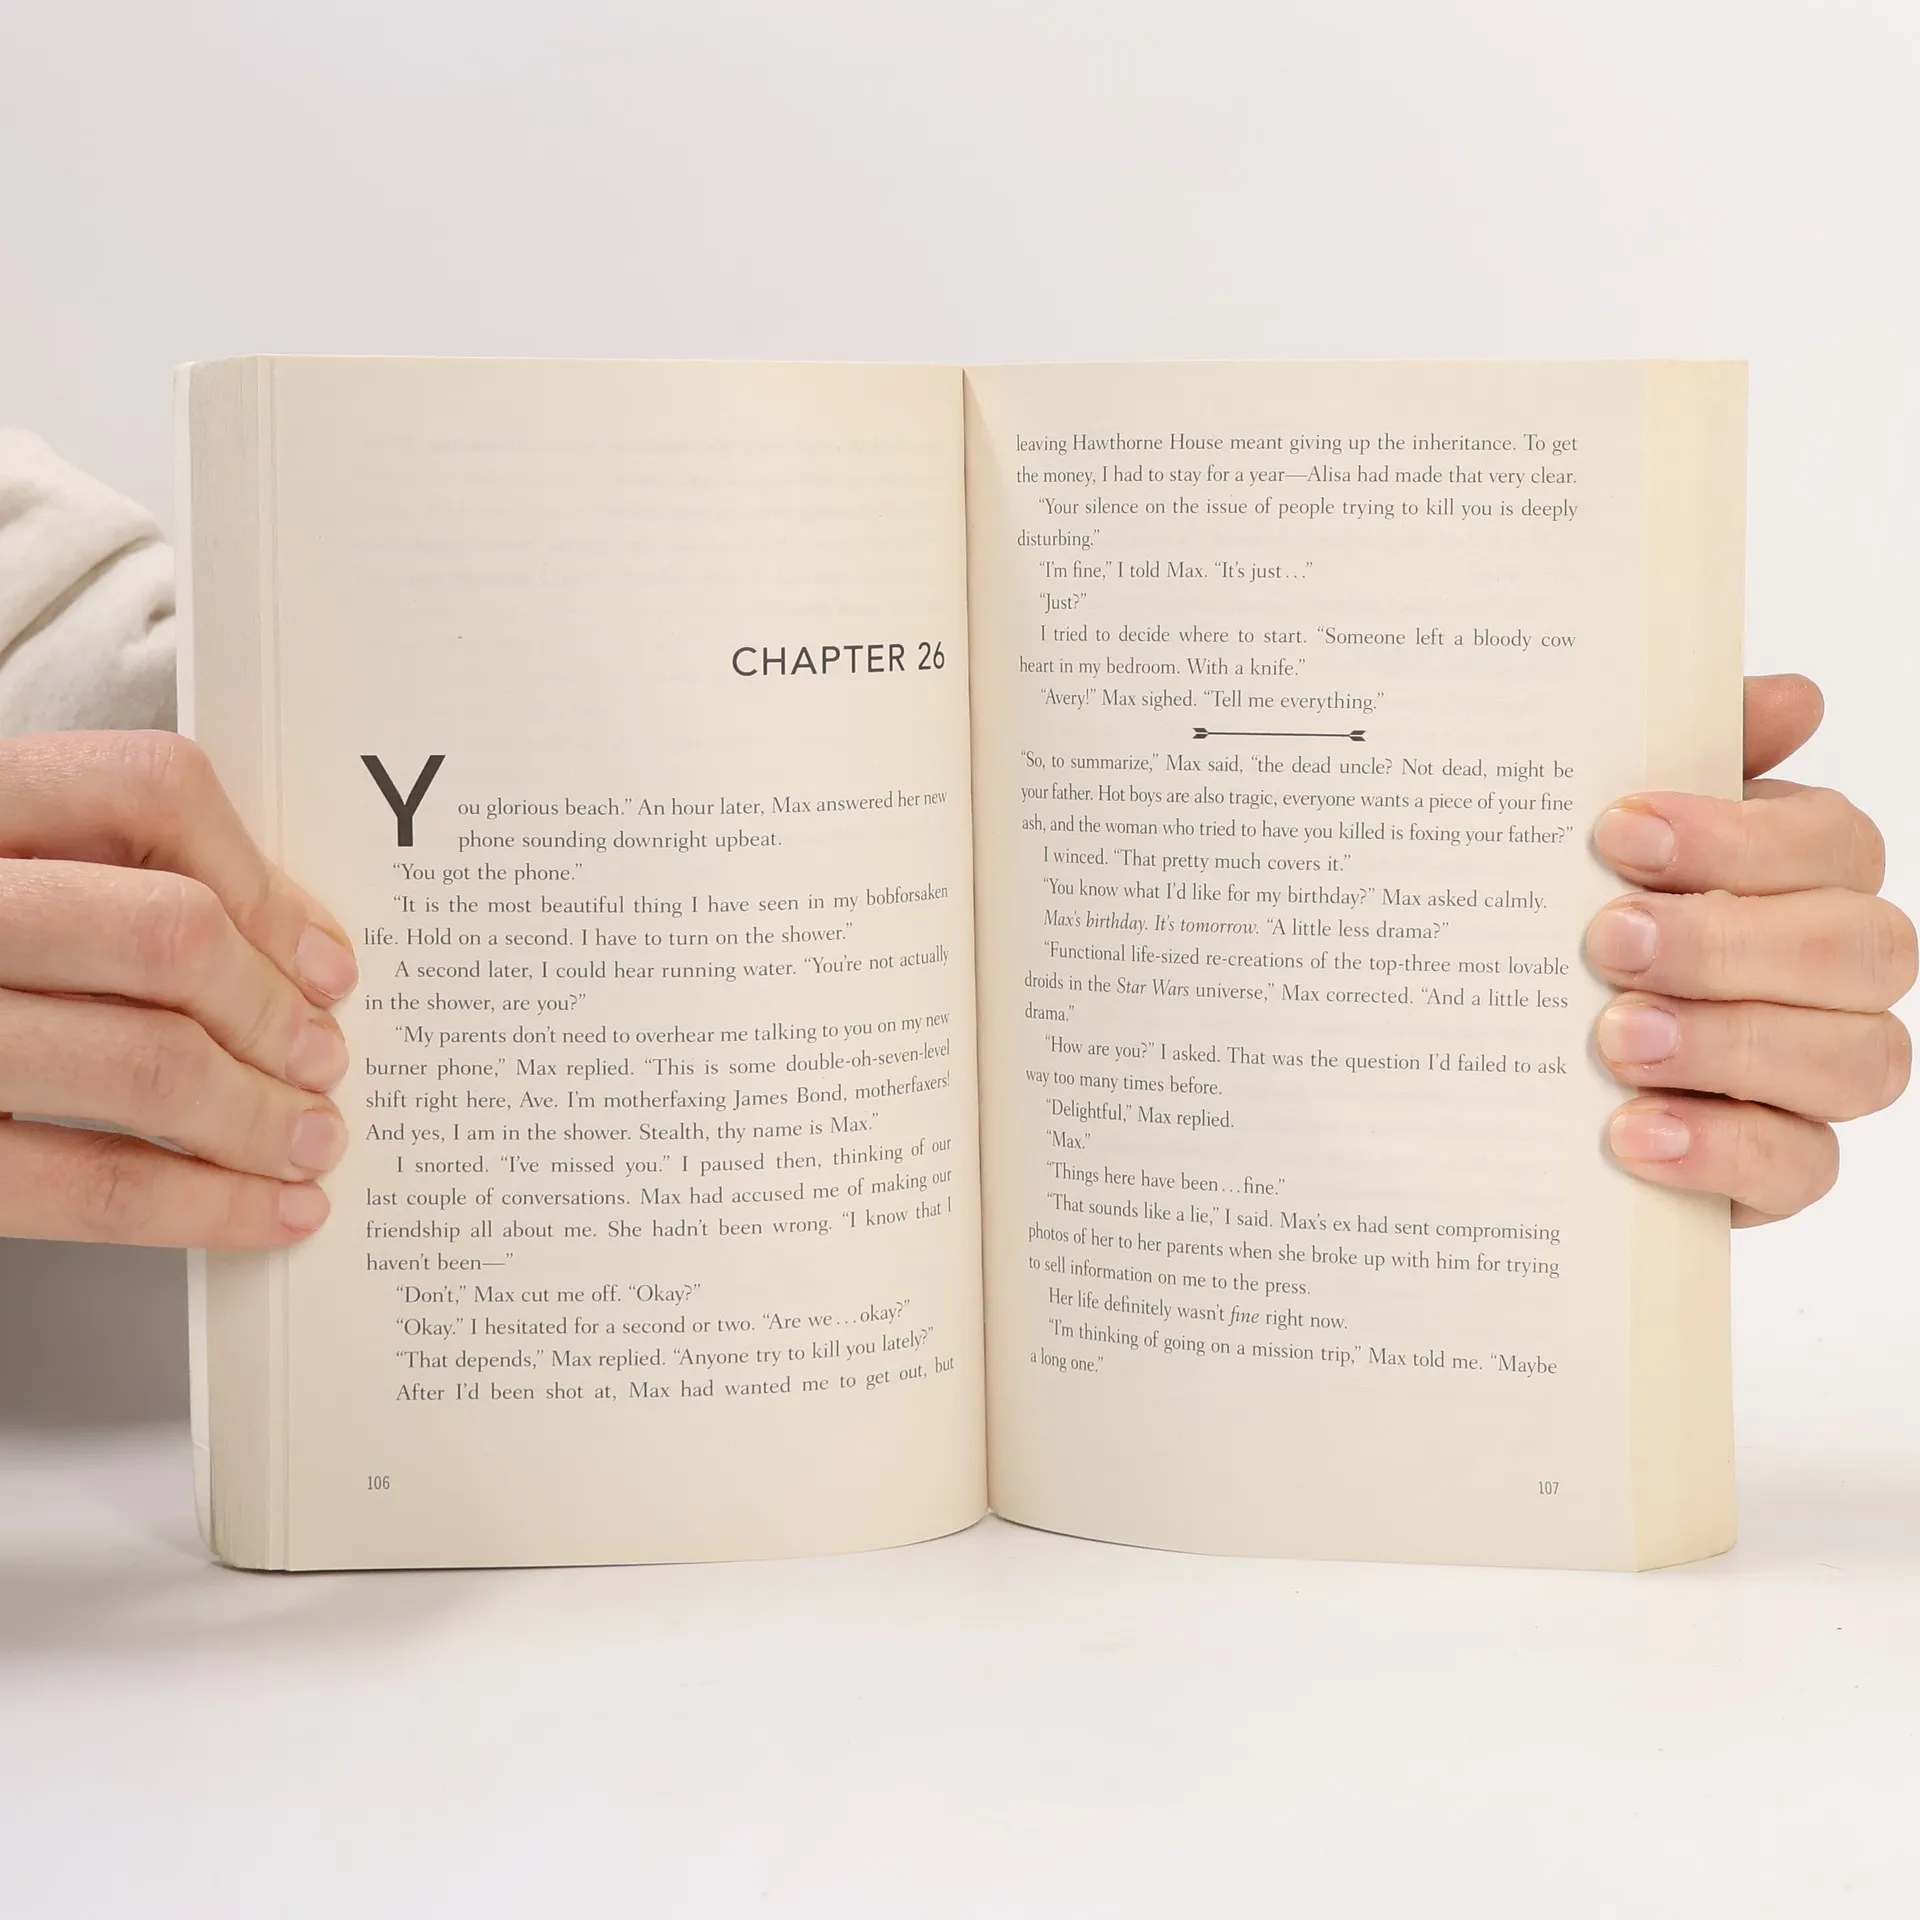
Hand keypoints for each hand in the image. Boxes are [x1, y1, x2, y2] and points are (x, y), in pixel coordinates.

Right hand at [0, 732, 355, 1246]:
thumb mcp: (3, 874)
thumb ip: (108, 873)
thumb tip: (299, 946)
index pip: (147, 789)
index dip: (263, 880)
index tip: (324, 957)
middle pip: (166, 933)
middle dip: (273, 1012)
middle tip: (324, 1058)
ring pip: (145, 1064)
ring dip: (260, 1117)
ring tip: (310, 1140)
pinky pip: (91, 1185)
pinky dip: (207, 1207)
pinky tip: (266, 1213)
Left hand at [1588, 675, 1914, 1224]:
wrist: (1502, 1071)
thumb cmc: (1568, 926)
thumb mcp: (1597, 840)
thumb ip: (1690, 758)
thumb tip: (1794, 699)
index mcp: (1797, 877)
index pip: (1833, 843)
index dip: (1740, 836)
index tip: (1619, 831)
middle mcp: (1830, 973)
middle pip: (1864, 948)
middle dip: (1732, 941)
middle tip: (1609, 940)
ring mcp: (1815, 1075)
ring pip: (1860, 1059)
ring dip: (1732, 1043)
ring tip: (1615, 1039)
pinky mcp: (1780, 1167)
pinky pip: (1803, 1164)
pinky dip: (1721, 1146)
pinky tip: (1633, 1132)